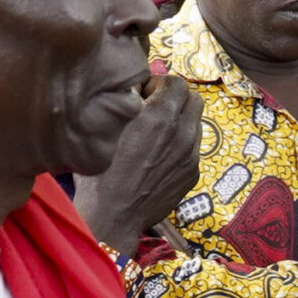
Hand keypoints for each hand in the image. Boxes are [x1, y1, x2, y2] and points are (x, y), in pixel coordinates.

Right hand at [75, 73, 203, 251]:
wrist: (113, 216)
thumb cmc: (101, 171)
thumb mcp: (107, 127)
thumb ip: (127, 102)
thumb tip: (137, 88)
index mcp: (159, 117)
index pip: (177, 82)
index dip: (160, 84)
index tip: (146, 94)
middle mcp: (181, 133)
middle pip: (194, 98)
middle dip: (176, 98)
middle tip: (156, 108)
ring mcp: (191, 155)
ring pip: (196, 122)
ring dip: (181, 120)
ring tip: (159, 132)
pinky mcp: (193, 172)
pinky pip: (194, 147)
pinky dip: (182, 143)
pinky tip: (161, 155)